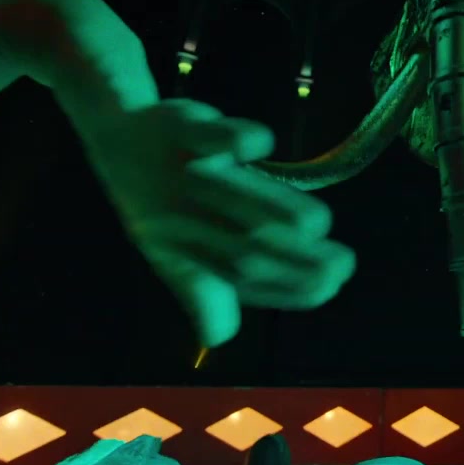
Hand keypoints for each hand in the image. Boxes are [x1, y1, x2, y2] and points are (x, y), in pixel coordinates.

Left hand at [78, 99, 355, 346]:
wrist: (121, 141)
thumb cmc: (168, 204)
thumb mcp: (182, 248)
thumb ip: (205, 286)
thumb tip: (217, 338)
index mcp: (184, 253)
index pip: (240, 282)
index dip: (288, 286)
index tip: (335, 279)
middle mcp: (180, 220)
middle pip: (236, 245)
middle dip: (289, 258)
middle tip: (341, 262)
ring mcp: (183, 173)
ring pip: (226, 192)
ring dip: (268, 206)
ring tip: (314, 223)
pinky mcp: (182, 126)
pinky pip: (209, 133)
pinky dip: (236, 138)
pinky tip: (261, 145)